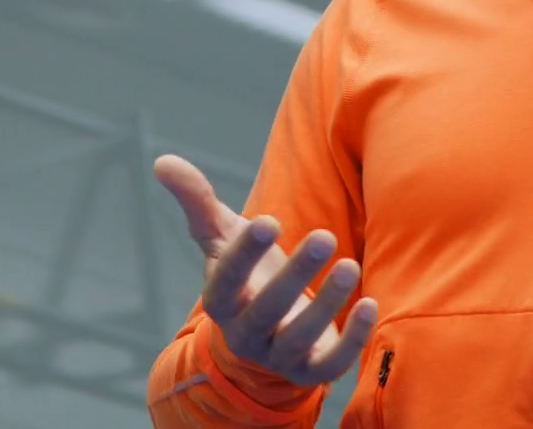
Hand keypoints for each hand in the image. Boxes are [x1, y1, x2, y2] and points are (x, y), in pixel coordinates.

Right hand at [153, 154, 376, 385]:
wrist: (265, 334)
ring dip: (325, 304)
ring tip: (349, 264)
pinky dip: (352, 340)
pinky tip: (369, 304)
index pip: (225, 281)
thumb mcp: (222, 237)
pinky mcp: (311, 370)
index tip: (268, 221)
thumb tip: (163, 161)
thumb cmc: (244, 274)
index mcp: (221, 300)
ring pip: (299, 337)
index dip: (244, 254)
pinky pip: (331, 365)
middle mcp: (245, 333)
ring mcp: (278, 355)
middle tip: (323, 236)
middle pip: (266, 309)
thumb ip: (197, 200)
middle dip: (294, 275)